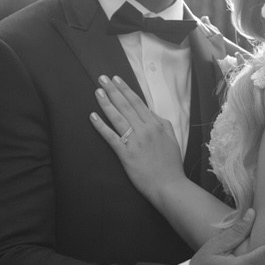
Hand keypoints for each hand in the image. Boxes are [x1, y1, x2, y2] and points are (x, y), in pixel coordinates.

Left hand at [90, 74, 184, 202]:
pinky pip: (111, 137)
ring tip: (97, 91)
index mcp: (156, 125)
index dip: (126, 90)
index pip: (138, 103)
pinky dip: (101, 126)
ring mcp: (135, 141)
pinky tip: (92, 116)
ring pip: (118, 117)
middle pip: (126, 106)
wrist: (169, 186)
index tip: (117, 79)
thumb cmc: (171, 165)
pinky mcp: (126, 154)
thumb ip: (163, 125)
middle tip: (102, 78)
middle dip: (113, 90)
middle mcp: (145, 130)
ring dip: (106, 103)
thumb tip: (152, 114)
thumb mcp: (172, 140)